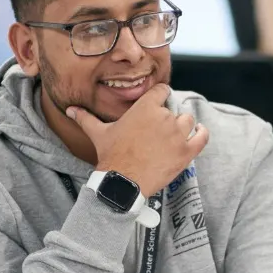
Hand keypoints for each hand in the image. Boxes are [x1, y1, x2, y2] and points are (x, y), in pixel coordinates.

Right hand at [67, 84, 209, 196]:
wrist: (122, 181)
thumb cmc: (111, 155)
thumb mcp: (99, 133)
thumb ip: (86, 118)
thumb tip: (70, 109)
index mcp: (145, 107)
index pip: (162, 91)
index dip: (160, 97)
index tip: (158, 104)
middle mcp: (164, 117)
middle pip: (174, 109)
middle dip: (168, 118)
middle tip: (158, 132)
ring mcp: (177, 134)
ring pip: (188, 121)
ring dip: (183, 126)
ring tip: (174, 136)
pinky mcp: (186, 151)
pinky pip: (202, 137)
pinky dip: (202, 133)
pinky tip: (198, 132)